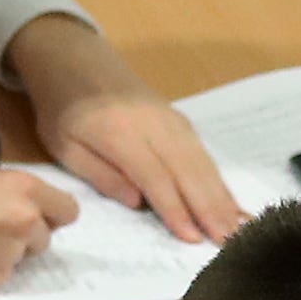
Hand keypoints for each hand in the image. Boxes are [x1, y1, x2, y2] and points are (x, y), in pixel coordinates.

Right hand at [0, 169, 77, 290]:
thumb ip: (6, 196)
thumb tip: (30, 210)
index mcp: (21, 188)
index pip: (68, 210)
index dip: (50, 215)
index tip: (35, 217)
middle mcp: (25, 219)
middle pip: (48, 235)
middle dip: (26, 235)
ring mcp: (13, 252)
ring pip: (26, 257)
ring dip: (6, 253)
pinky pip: (5, 275)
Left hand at [11, 14, 245, 245]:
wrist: (75, 59)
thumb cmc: (63, 108)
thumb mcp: (64, 146)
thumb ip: (100, 174)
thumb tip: (137, 202)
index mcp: (119, 132)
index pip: (154, 176)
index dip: (175, 208)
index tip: (192, 237)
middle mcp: (154, 125)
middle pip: (187, 171)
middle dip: (209, 208)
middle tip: (228, 240)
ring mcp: (172, 120)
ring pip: (202, 163)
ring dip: (222, 197)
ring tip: (237, 228)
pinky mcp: (181, 121)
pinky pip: (205, 154)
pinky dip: (220, 181)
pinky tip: (231, 202)